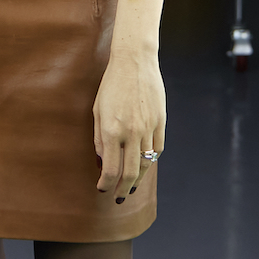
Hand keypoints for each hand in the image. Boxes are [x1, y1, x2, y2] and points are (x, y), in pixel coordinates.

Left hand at [93, 50, 165, 198]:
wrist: (134, 62)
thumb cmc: (111, 85)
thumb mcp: (97, 111)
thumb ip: (99, 139)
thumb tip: (101, 162)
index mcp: (112, 131)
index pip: (110, 169)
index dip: (106, 184)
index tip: (102, 189)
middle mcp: (131, 133)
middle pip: (130, 173)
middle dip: (123, 188)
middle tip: (119, 196)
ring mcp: (148, 128)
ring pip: (146, 163)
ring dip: (138, 179)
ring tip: (131, 186)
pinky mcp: (160, 122)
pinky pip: (157, 149)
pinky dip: (151, 161)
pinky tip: (145, 165)